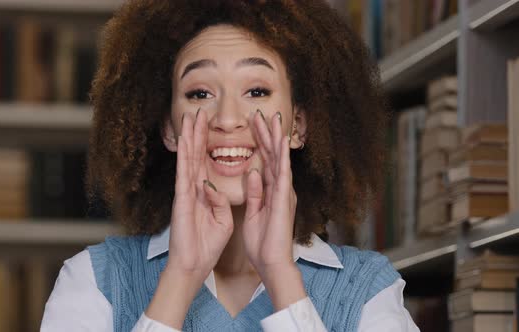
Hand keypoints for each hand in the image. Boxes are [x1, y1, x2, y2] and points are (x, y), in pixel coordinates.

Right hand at [166, 108, 233, 281]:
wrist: (194, 265)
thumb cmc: (207, 246)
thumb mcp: (222, 221)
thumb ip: (220, 202)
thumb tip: (212, 187)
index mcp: (203, 194)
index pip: (205, 163)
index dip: (207, 145)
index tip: (210, 127)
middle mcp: (192, 189)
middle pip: (195, 155)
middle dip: (197, 134)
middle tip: (199, 112)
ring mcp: (186, 192)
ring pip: (188, 158)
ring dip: (190, 137)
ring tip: (191, 117)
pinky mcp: (182, 198)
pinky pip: (183, 172)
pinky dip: (183, 155)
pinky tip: (184, 139)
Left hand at [243, 110, 296, 276]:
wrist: (271, 263)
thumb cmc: (263, 243)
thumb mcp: (254, 213)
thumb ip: (255, 193)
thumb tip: (253, 173)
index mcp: (272, 192)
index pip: (265, 161)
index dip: (259, 142)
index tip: (253, 124)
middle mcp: (281, 189)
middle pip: (273, 156)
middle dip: (267, 134)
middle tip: (262, 113)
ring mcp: (284, 193)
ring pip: (280, 159)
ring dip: (276, 138)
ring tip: (273, 118)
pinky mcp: (284, 199)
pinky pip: (283, 173)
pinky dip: (282, 156)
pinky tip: (281, 140)